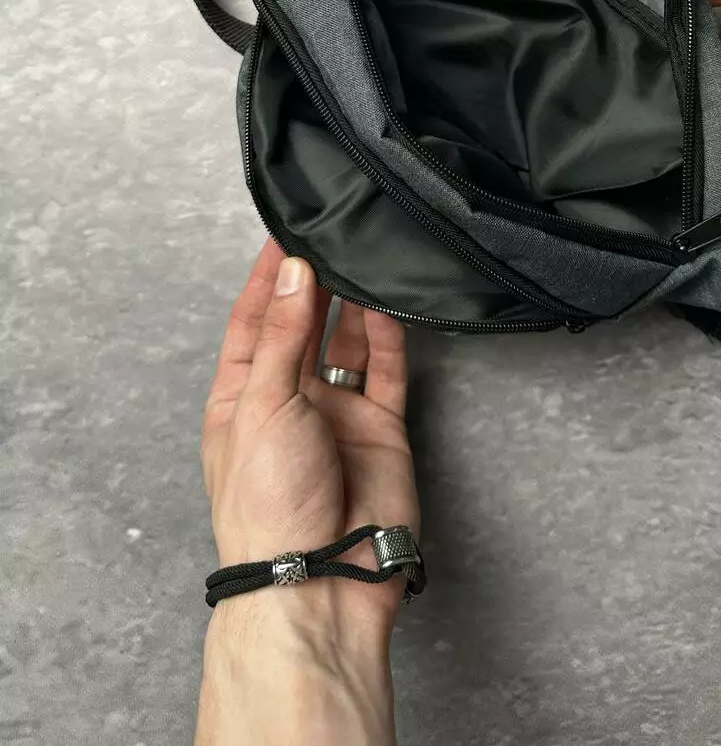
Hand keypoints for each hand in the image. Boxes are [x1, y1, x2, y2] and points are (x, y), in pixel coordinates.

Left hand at [196, 240, 417, 745]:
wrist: (320, 577)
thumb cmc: (268, 499)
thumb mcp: (262, 405)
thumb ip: (284, 335)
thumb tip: (295, 272)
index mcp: (242, 398)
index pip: (253, 322)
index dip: (267, 278)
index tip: (284, 230)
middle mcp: (289, 401)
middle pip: (302, 328)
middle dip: (314, 283)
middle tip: (332, 234)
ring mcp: (337, 415)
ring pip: (348, 344)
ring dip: (353, 305)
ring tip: (363, 257)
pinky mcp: (381, 430)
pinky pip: (387, 373)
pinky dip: (390, 338)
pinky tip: (390, 304)